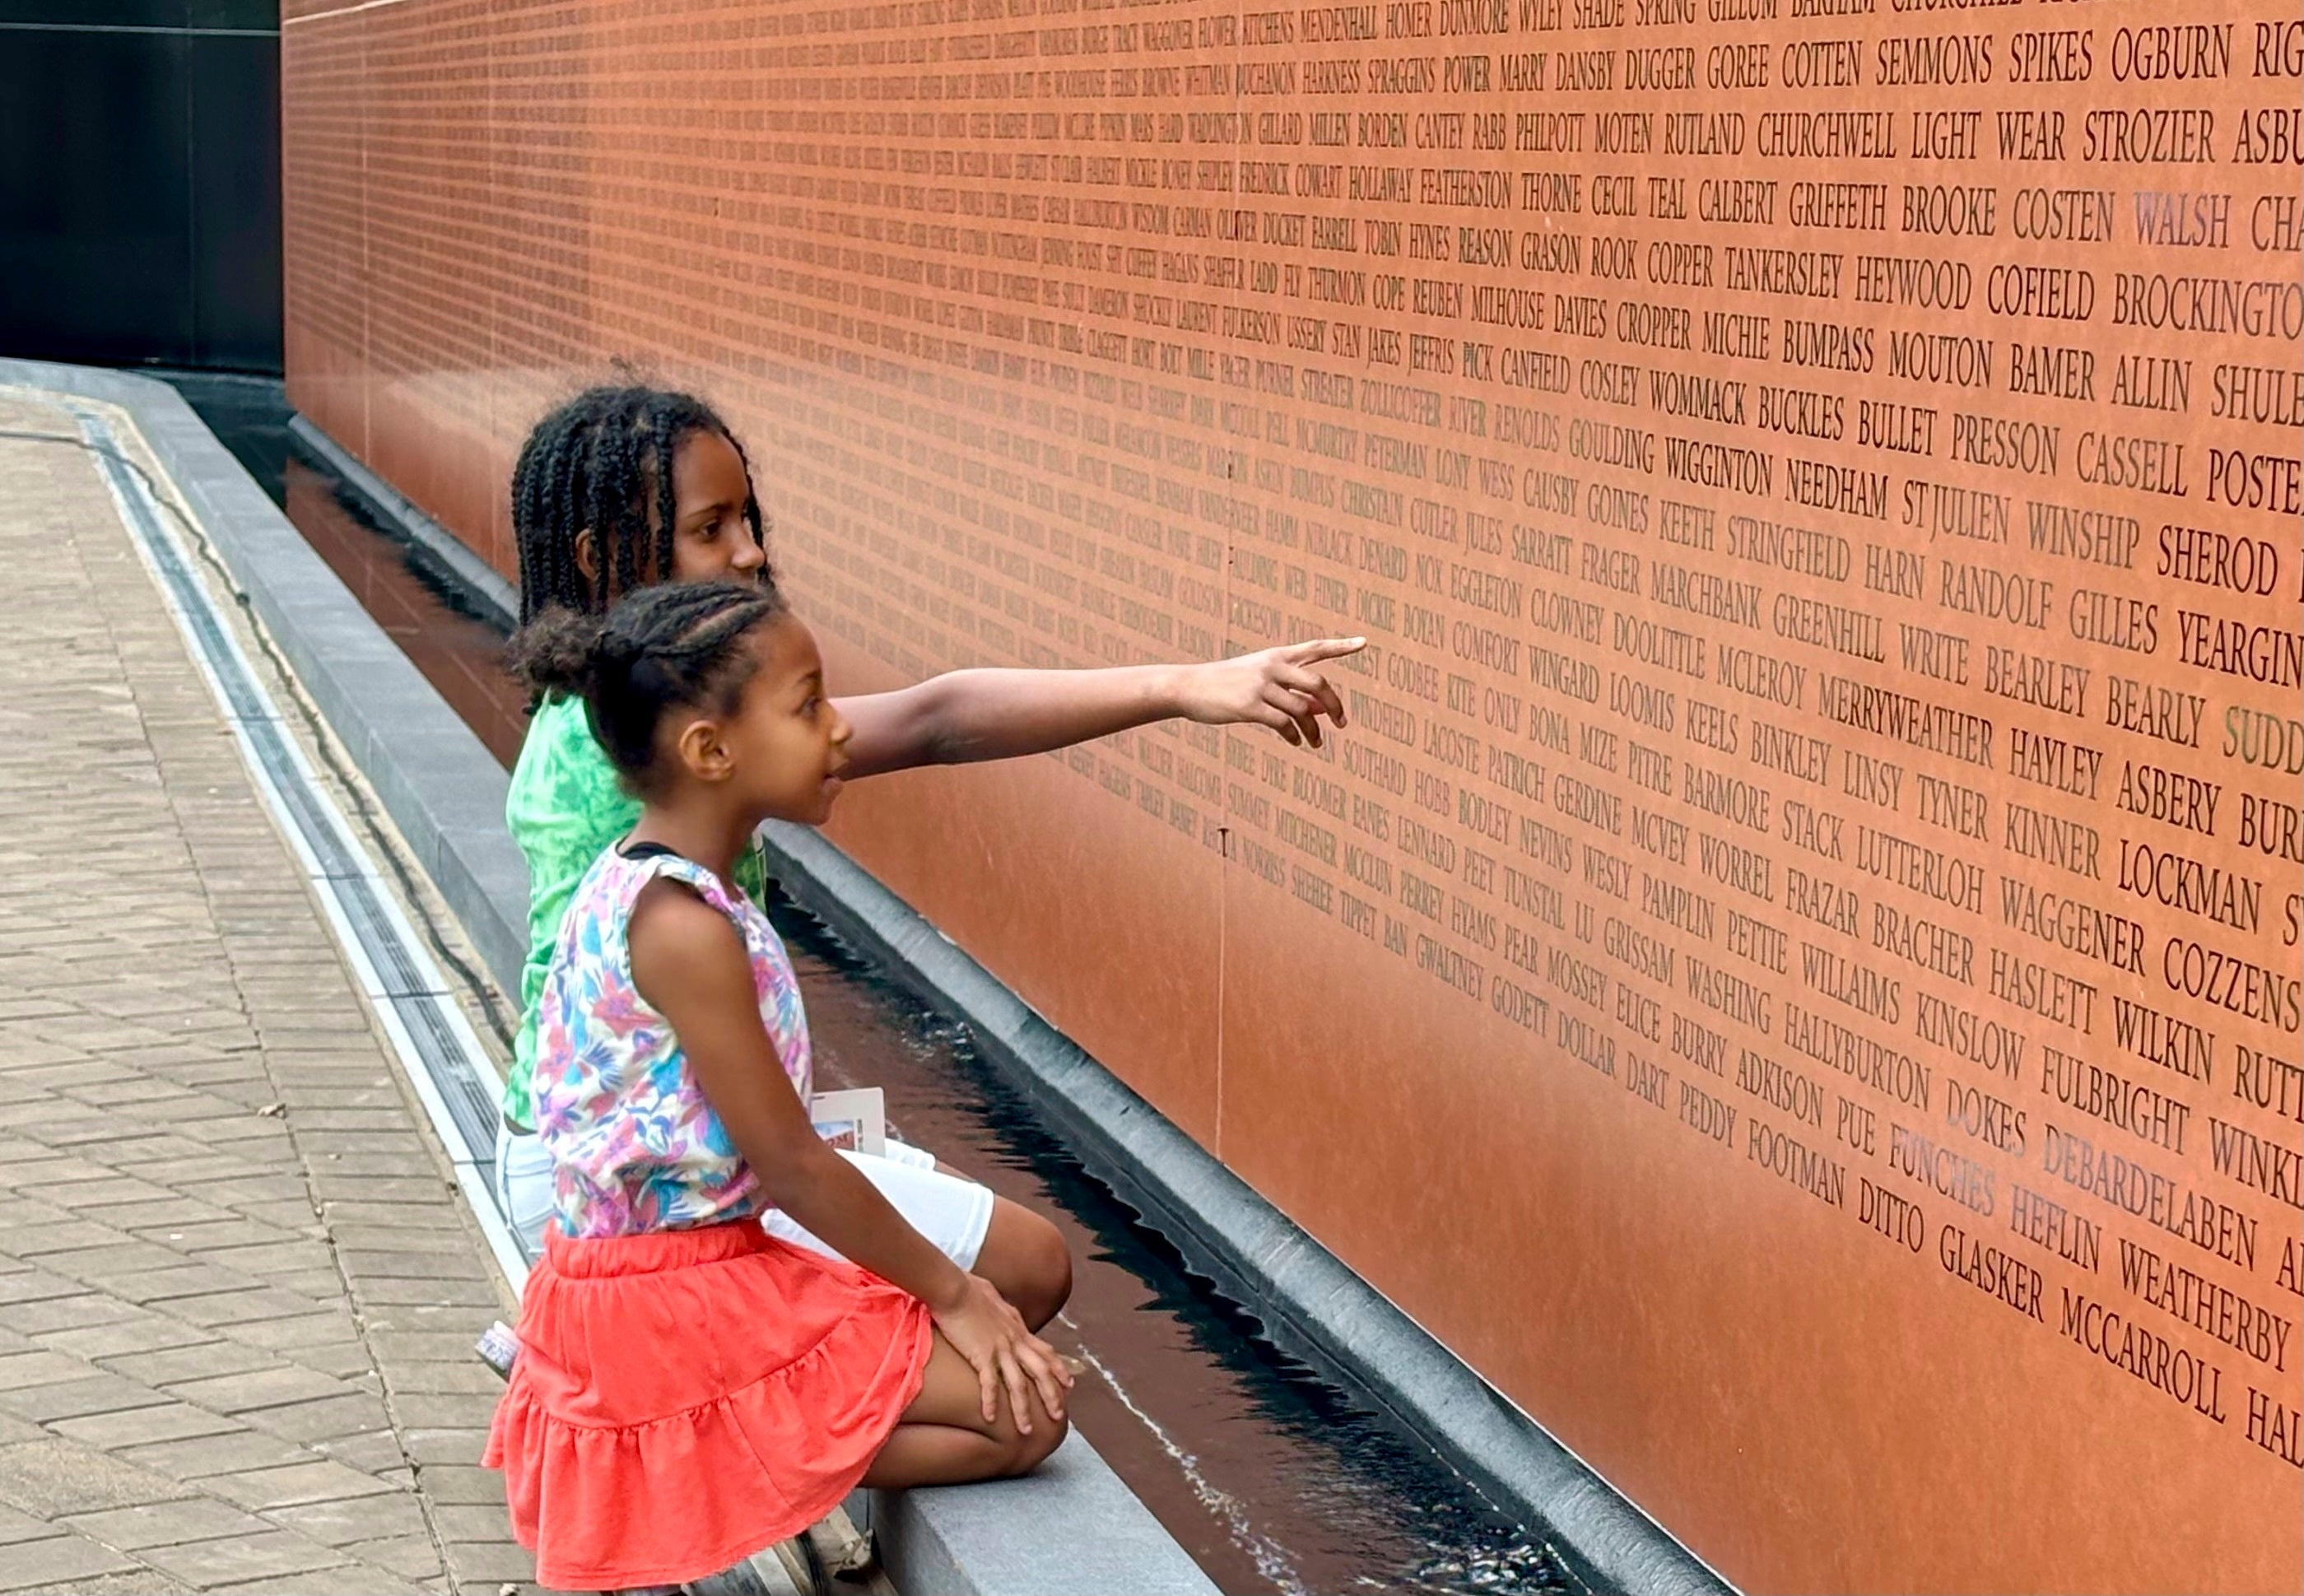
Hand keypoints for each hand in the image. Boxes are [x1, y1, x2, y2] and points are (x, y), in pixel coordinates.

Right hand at [931, 1274, 1073, 1432]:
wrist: (954, 1287)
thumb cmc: (969, 1289)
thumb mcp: (995, 1299)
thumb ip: (1004, 1311)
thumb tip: (1004, 1311)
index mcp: (1018, 1328)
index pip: (1045, 1352)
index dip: (1059, 1369)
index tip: (1069, 1385)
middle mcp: (1014, 1340)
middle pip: (1040, 1372)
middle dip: (1051, 1396)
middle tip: (1059, 1417)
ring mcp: (999, 1348)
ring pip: (1018, 1385)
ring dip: (1023, 1409)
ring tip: (1027, 1430)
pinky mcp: (981, 1354)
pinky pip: (989, 1384)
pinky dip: (991, 1402)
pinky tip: (990, 1418)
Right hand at [1176, 638, 1364, 746]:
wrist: (1188, 687)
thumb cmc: (1226, 685)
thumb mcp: (1260, 681)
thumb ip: (1291, 691)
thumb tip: (1323, 709)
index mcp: (1276, 656)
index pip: (1315, 648)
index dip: (1341, 646)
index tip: (1364, 642)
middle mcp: (1272, 667)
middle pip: (1318, 684)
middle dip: (1335, 706)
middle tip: (1342, 723)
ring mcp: (1260, 686)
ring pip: (1302, 710)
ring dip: (1313, 730)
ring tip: (1316, 743)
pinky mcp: (1248, 706)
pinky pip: (1282, 724)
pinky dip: (1293, 736)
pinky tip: (1295, 742)